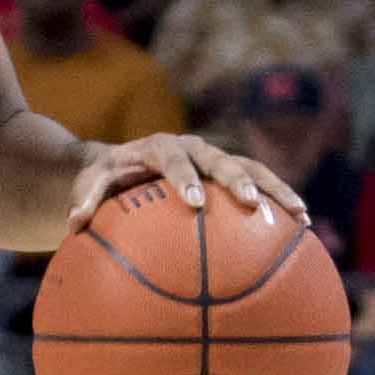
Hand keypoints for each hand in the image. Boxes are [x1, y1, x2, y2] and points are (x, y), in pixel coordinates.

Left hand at [65, 131, 303, 235]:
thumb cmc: (104, 177)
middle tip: (249, 204)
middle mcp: (192, 147)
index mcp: (158, 147)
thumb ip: (83, 200)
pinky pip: (260, 184)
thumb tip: (73, 226)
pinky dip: (279, 200)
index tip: (192, 202)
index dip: (183, 177)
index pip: (172, 159)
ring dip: (274, 189)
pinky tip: (301, 227)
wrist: (123, 162)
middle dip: (236, 180)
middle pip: (219, 159)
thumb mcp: (89, 185)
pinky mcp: (229, 172)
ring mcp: (215, 158)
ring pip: (250, 168)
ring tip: (299, 215)